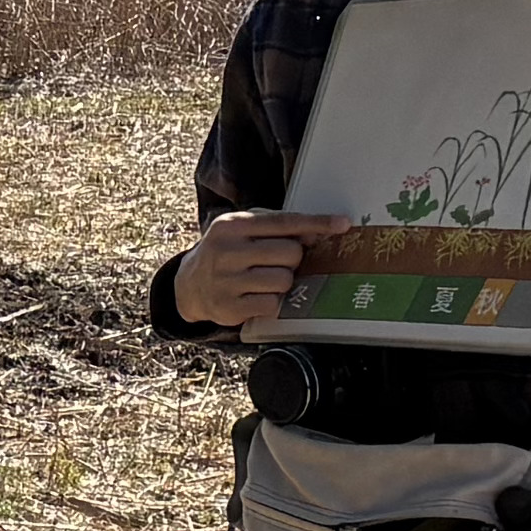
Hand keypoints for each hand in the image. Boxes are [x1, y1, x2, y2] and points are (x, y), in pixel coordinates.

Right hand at [175, 208, 342, 333]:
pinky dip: (272, 301)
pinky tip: (256, 296)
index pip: (284, 222)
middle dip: (293, 259)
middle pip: (290, 253)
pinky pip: (272, 304)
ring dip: (283, 281)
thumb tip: (317, 234)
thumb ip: (275, 227)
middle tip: (277, 261)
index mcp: (231, 226)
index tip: (343, 224)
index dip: (317, 223)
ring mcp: (226, 281)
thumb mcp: (241, 230)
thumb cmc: (226, 252)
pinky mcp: (229, 308)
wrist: (188, 285)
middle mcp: (226, 251)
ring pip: (284, 280)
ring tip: (264, 279)